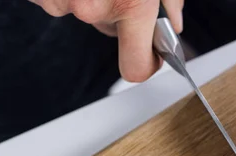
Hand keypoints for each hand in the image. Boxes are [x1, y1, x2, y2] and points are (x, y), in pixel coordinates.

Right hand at [29, 0, 183, 81]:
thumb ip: (169, 0)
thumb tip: (174, 23)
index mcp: (130, 3)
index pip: (137, 68)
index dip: (148, 66)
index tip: (153, 59)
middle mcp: (92, 7)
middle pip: (110, 33)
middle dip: (118, 15)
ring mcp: (62, 1)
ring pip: (85, 13)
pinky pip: (61, 0)